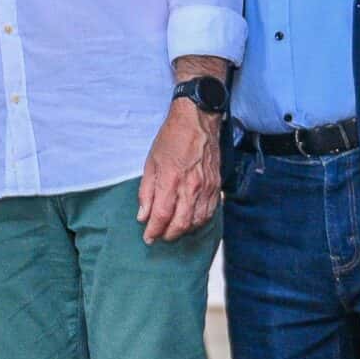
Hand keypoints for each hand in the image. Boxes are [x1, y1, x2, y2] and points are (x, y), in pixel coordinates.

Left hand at [137, 99, 221, 243]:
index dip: (154, 230)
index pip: (162, 215)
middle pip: (181, 224)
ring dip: (184, 231)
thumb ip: (146, 191)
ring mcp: (206, 188)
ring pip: (197, 221)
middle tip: (160, 236)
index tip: (148, 237)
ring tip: (174, 230)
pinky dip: (199, 222)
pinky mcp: (216, 186)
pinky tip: (191, 221)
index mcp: (171, 180)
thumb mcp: (151, 162)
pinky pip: (210, 212)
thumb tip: (143, 215)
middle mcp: (191, 187)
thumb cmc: (171, 138)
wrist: (198, 120)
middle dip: (169, 235)